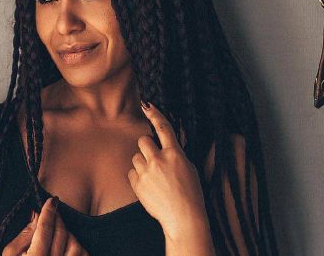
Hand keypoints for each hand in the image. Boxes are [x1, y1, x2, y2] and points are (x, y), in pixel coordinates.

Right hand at [2, 196, 89, 255]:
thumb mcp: (10, 255)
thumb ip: (22, 235)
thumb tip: (36, 215)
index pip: (44, 230)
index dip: (48, 212)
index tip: (51, 201)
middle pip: (60, 234)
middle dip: (58, 219)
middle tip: (54, 211)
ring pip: (75, 244)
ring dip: (68, 233)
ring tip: (58, 231)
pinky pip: (83, 255)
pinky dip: (78, 247)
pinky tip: (69, 244)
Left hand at [129, 100, 208, 238]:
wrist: (183, 217)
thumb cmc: (191, 194)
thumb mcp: (190, 168)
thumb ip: (176, 155)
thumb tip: (167, 147)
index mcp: (175, 153)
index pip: (163, 127)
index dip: (154, 114)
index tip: (147, 105)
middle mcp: (159, 159)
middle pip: (143, 140)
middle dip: (147, 145)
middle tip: (154, 156)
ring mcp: (147, 172)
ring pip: (136, 157)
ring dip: (142, 163)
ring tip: (154, 177)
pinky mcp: (137, 184)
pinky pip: (131, 173)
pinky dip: (138, 177)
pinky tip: (149, 186)